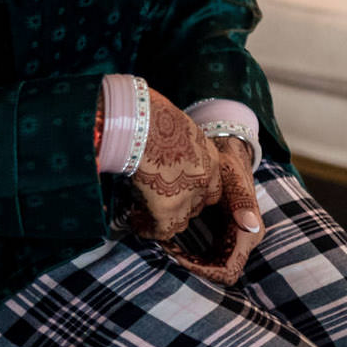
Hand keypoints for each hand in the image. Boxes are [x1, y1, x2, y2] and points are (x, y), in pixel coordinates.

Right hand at [129, 91, 223, 240]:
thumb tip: (162, 151)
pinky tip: (134, 221)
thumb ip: (178, 146)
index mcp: (210, 158)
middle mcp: (204, 179)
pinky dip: (147, 228)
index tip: (178, 192)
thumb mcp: (177, 129)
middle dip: (180, 207)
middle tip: (158, 203)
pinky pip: (160, 230)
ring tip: (144, 214)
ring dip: (163, 220)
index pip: (212, 188)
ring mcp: (188, 196)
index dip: (195, 193)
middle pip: (197, 206)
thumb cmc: (152, 116)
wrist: (144, 122)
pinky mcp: (167, 208)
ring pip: (180, 221)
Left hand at [167, 138, 264, 286]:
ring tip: (167, 247)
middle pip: (218, 274)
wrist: (228, 153)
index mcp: (250, 232)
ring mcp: (235, 240)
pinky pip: (207, 258)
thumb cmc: (229, 164)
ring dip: (189, 262)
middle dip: (192, 268)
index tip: (177, 256)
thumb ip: (242, 202)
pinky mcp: (224, 237)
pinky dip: (190, 255)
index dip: (202, 271)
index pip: (227, 271)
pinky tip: (173, 243)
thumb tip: (251, 227)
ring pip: (211, 269)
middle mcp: (245, 241)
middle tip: (167, 252)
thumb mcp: (232, 179)